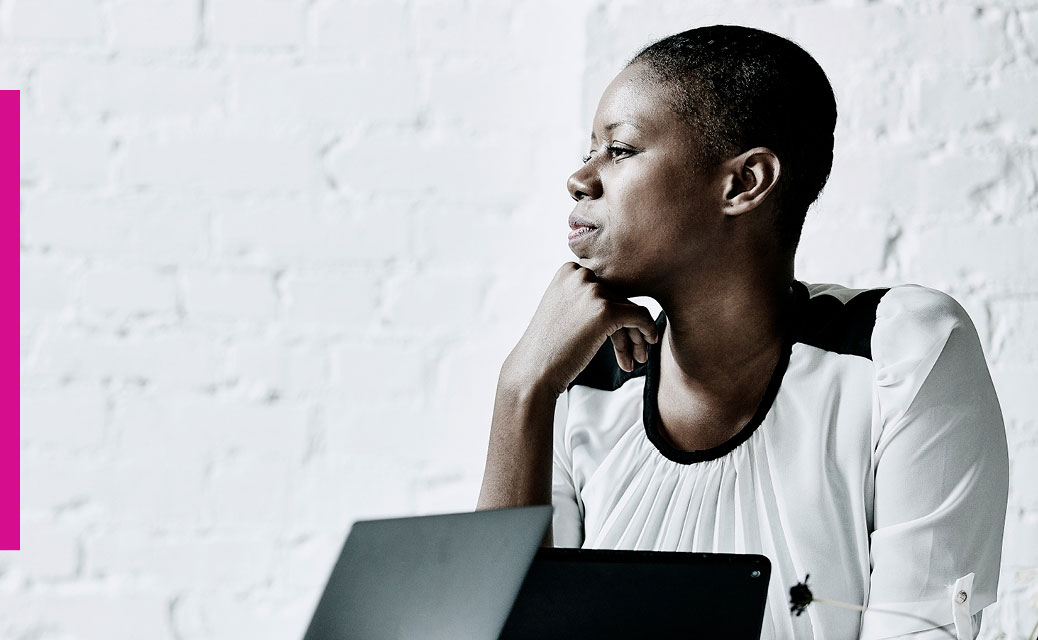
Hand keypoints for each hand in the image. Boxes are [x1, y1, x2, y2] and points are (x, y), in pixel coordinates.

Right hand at [503, 262, 658, 398]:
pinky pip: (640, 316)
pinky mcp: (605, 310)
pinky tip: (646, 347)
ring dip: (635, 336)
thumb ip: (586, 296)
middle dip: (627, 327)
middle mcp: (580, 274)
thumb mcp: (563, 308)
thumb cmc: (549, 346)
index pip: (605, 287)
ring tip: (637, 359)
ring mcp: (592, 291)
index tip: (614, 338)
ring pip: (631, 308)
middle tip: (634, 353)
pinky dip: (648, 330)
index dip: (613, 313)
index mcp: (569, 270)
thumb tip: (623, 296)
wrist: (533, 371)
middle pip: (619, 298)